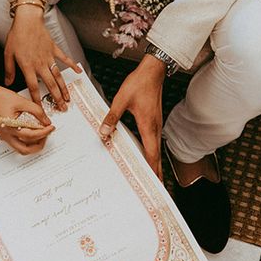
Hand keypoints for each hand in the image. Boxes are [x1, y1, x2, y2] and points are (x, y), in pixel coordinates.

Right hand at [0, 86, 55, 154]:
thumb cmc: (2, 97)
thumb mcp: (22, 102)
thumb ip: (37, 111)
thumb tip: (46, 121)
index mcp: (10, 126)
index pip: (31, 135)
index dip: (44, 132)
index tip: (51, 127)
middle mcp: (6, 135)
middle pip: (25, 149)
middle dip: (39, 144)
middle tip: (47, 134)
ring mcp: (5, 136)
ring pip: (21, 149)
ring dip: (33, 145)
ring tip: (41, 134)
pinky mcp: (5, 135)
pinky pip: (18, 143)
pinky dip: (28, 141)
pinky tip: (33, 133)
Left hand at [4, 8, 81, 109]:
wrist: (28, 20)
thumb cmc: (17, 35)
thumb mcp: (8, 53)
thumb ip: (9, 70)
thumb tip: (8, 83)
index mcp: (28, 66)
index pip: (33, 87)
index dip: (37, 99)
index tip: (41, 109)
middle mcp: (40, 64)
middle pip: (50, 85)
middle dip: (56, 98)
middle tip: (62, 108)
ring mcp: (49, 57)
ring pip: (58, 76)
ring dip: (64, 88)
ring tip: (68, 98)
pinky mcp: (54, 49)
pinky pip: (65, 59)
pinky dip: (72, 65)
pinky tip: (78, 72)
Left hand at [98, 55, 165, 179]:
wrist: (152, 71)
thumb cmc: (139, 83)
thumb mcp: (121, 100)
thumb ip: (112, 117)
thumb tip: (103, 132)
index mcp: (148, 126)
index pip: (151, 154)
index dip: (152, 170)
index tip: (153, 184)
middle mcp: (155, 128)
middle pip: (157, 157)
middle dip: (156, 173)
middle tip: (155, 189)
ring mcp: (156, 125)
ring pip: (156, 150)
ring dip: (155, 164)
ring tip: (151, 177)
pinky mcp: (154, 121)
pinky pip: (154, 142)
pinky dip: (152, 153)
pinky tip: (146, 155)